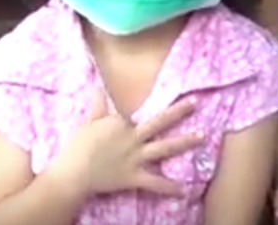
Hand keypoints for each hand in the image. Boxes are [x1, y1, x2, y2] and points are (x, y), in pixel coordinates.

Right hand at [48, 90, 202, 197]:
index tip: (151, 110)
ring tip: (202, 137)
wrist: (74, 174)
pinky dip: (169, 187)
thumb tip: (97, 87)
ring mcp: (136, 157)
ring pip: (164, 148)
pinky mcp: (135, 177)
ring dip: (184, 142)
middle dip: (178, 112)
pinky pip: (155, 183)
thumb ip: (97, 107)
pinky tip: (184, 190)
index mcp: (121, 122)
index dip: (138, 115)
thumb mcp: (87, 123)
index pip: (136, 114)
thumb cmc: (78, 147)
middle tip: (195, 103)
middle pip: (159, 122)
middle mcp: (133, 137)